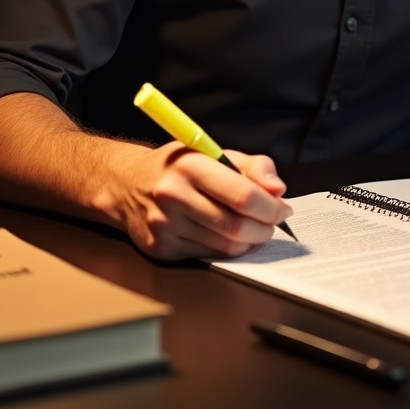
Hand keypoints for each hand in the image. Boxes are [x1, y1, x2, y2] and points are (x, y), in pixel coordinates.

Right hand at [106, 141, 293, 259]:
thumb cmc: (179, 167)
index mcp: (190, 165)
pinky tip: (227, 235)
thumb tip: (278, 190)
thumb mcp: (214, 152)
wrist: (127, 184)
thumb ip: (253, 167)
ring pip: (225, 246)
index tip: (283, 208)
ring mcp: (165, 225)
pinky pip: (208, 256)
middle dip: (265, 228)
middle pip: (237, 226)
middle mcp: (174, 196)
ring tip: (253, 228)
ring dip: (249, 241)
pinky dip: (226, 249)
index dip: (271, 207)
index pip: (243, 195)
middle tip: (272, 222)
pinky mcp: (160, 248)